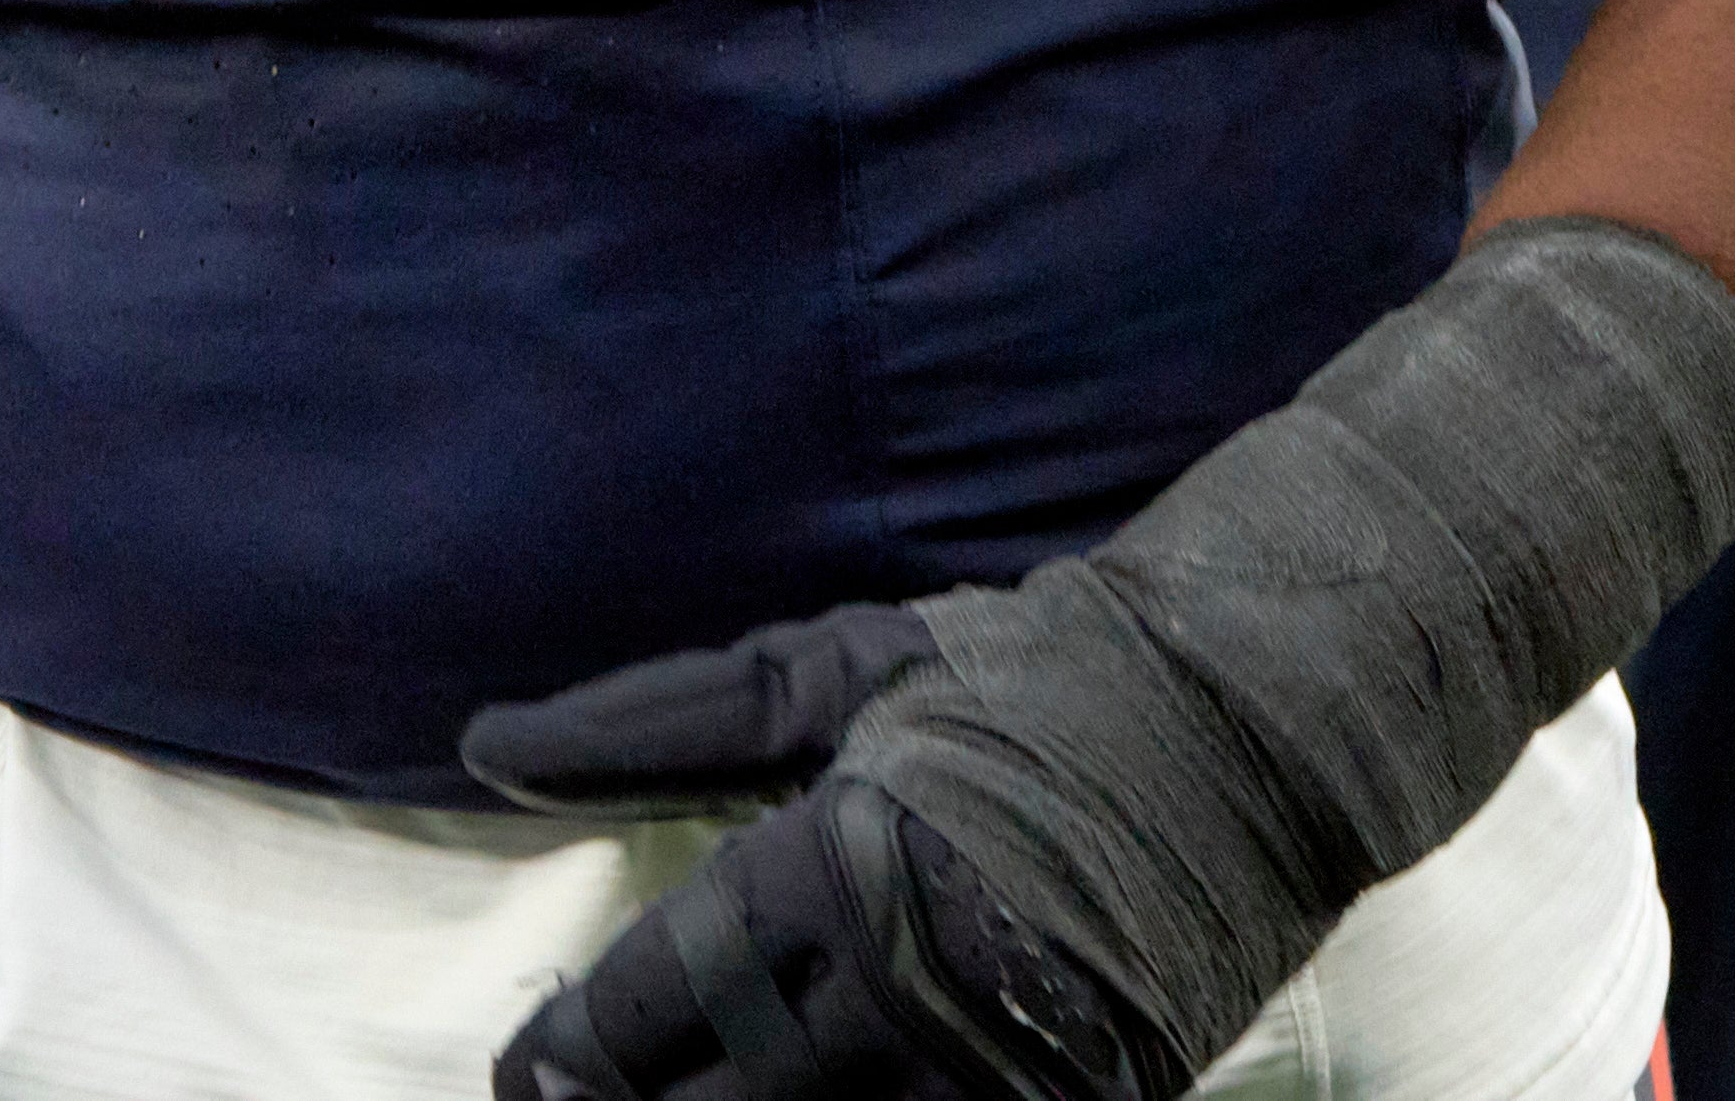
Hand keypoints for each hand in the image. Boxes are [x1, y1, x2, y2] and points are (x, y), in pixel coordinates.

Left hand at [475, 609, 1160, 1100]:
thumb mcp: (833, 674)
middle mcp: (901, 982)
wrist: (1251, 719)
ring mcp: (992, 1067)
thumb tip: (484, 745)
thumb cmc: (1025, 679)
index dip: (563, 1056)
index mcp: (829, 862)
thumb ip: (656, 725)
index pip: (644, 1007)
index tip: (521, 1071)